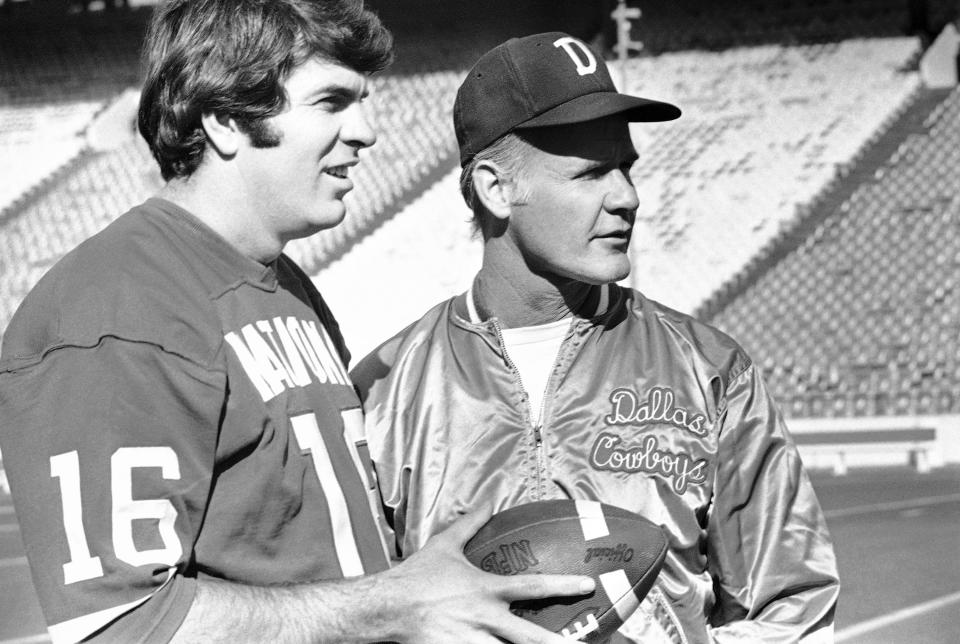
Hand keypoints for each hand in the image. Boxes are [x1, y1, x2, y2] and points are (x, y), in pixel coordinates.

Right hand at [383, 509, 595, 643]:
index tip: (587, 585)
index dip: (563, 586)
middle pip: (531, 638)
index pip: (533, 587)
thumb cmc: (417, 576)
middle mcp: (484, 620)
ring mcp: (472, 642)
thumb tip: (487, 502)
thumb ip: (470, 524)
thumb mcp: (445, 544)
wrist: (386, 607)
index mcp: (486, 591)